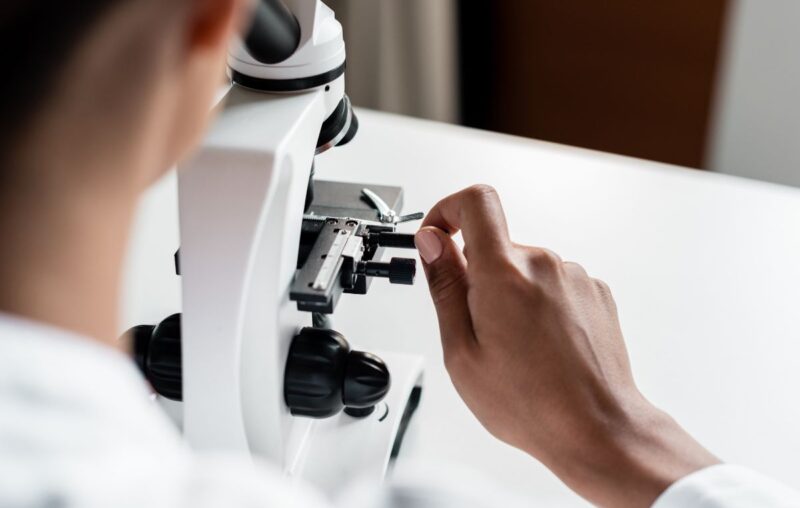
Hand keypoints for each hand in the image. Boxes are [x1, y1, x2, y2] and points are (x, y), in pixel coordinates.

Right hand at [415, 185, 717, 506]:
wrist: (598, 428)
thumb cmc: (532, 403)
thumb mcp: (462, 352)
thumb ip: (445, 286)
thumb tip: (433, 243)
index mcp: (504, 274)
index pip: (476, 201)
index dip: (449, 210)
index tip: (439, 236)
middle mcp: (544, 264)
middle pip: (496, 246)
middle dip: (478, 278)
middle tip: (479, 331)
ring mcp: (574, 277)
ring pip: (524, 270)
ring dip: (511, 296)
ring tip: (517, 350)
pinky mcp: (595, 292)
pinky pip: (553, 285)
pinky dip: (540, 306)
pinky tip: (542, 348)